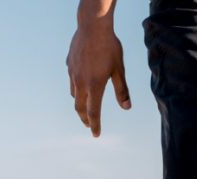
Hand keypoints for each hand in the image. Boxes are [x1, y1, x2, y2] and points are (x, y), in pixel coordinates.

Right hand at [67, 22, 130, 136]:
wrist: (92, 26)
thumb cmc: (109, 47)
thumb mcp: (119, 69)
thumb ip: (122, 90)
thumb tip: (127, 108)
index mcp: (94, 86)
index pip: (93, 112)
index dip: (95, 125)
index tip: (96, 134)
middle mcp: (80, 82)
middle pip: (80, 107)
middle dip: (84, 118)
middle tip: (88, 124)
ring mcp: (72, 73)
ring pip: (74, 94)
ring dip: (79, 103)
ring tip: (85, 105)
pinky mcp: (69, 64)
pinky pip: (71, 80)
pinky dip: (76, 87)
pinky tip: (81, 83)